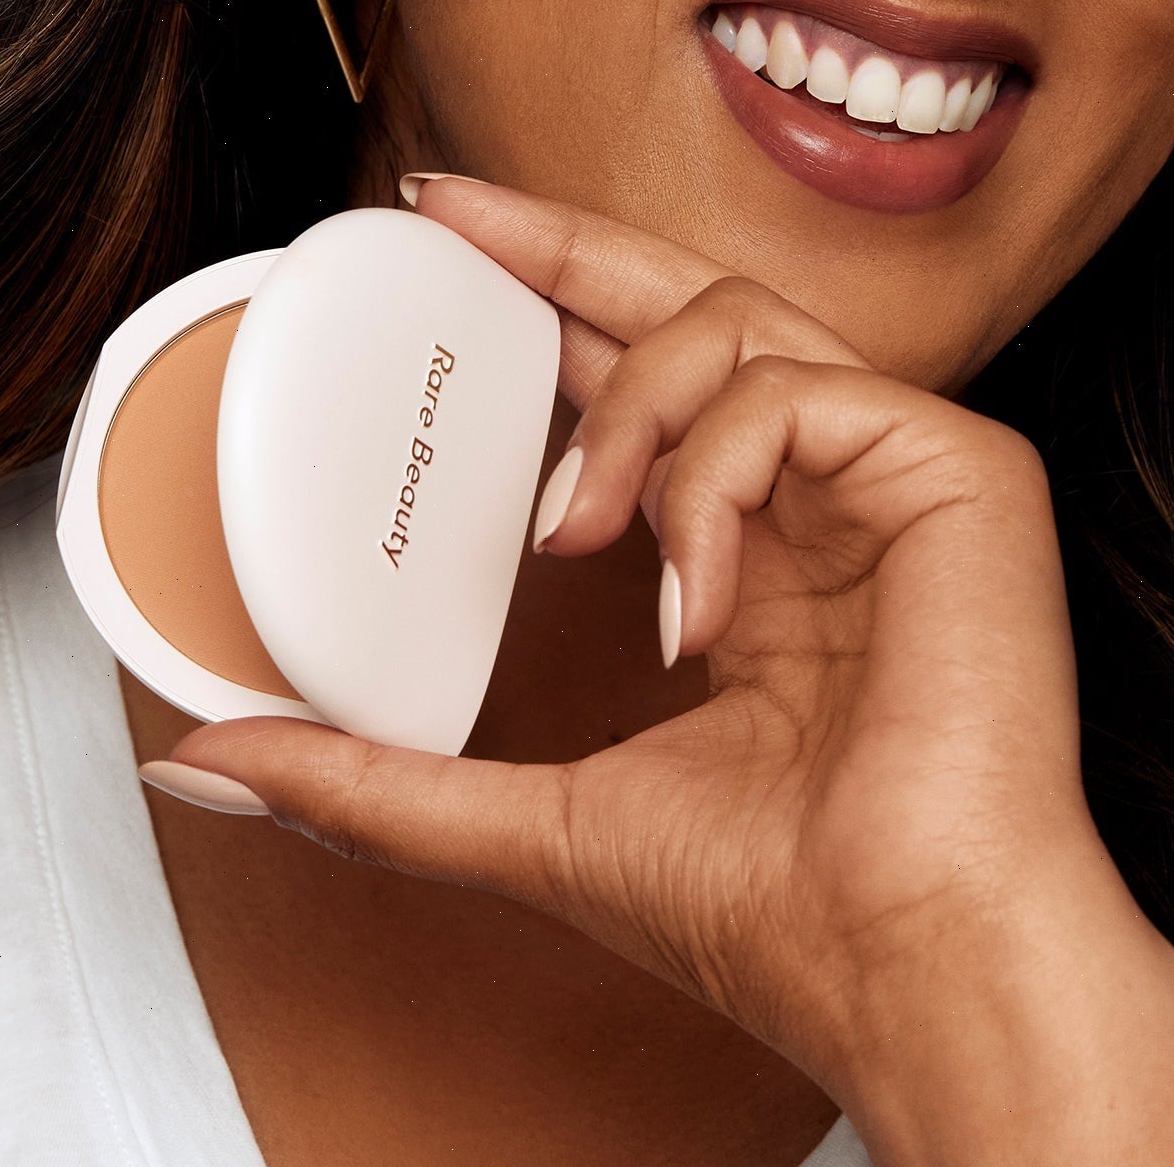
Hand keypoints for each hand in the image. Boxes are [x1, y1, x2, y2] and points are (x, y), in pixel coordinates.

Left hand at [165, 177, 1173, 1165]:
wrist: (906, 962)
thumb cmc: (773, 908)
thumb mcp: (534, 816)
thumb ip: (374, 779)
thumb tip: (211, 763)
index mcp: (757, 552)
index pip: (650, 379)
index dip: (552, 303)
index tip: (446, 251)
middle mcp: (829, 492)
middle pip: (694, 299)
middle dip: (563, 245)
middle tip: (449, 211)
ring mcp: (897, 471)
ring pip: (739, 322)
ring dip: (625, 407)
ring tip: (571, 522)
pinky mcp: (962, 467)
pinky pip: (796, 397)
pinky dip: (712, 481)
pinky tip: (690, 596)